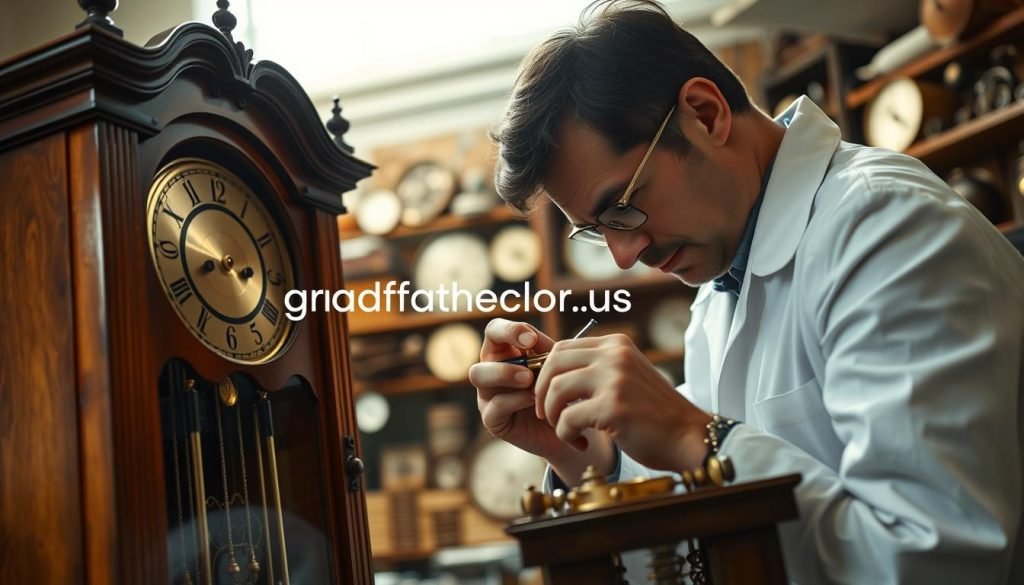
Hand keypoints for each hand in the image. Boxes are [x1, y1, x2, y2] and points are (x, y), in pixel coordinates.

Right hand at [469, 318, 576, 463]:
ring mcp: (487, 395)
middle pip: (482, 351)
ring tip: (529, 380)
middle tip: (529, 364)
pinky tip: (535, 401)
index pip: (495, 331)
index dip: (509, 330)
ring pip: (478, 374)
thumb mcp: (555, 367)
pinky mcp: (492, 419)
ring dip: (505, 373)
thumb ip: (547, 352)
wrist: (566, 428)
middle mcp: (491, 370)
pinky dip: (516, 400)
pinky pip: (495, 405)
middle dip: (504, 355)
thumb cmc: (558, 392)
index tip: (532, 339)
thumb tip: (539, 343)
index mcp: (505, 352)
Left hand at [534, 333, 710, 471]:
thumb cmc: (654, 414)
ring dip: (553, 416)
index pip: (562, 348)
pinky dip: (566, 435)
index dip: (546, 373)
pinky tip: (580, 443)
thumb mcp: (626, 377)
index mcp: (616, 345)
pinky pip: (566, 419)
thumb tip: (551, 372)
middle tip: (548, 415)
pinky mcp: (613, 407)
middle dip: (541, 393)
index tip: (548, 397)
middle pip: (553, 364)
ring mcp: (614, 379)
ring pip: (555, 390)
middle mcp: (615, 355)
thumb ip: (596, 369)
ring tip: (567, 430)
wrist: (688, 437)